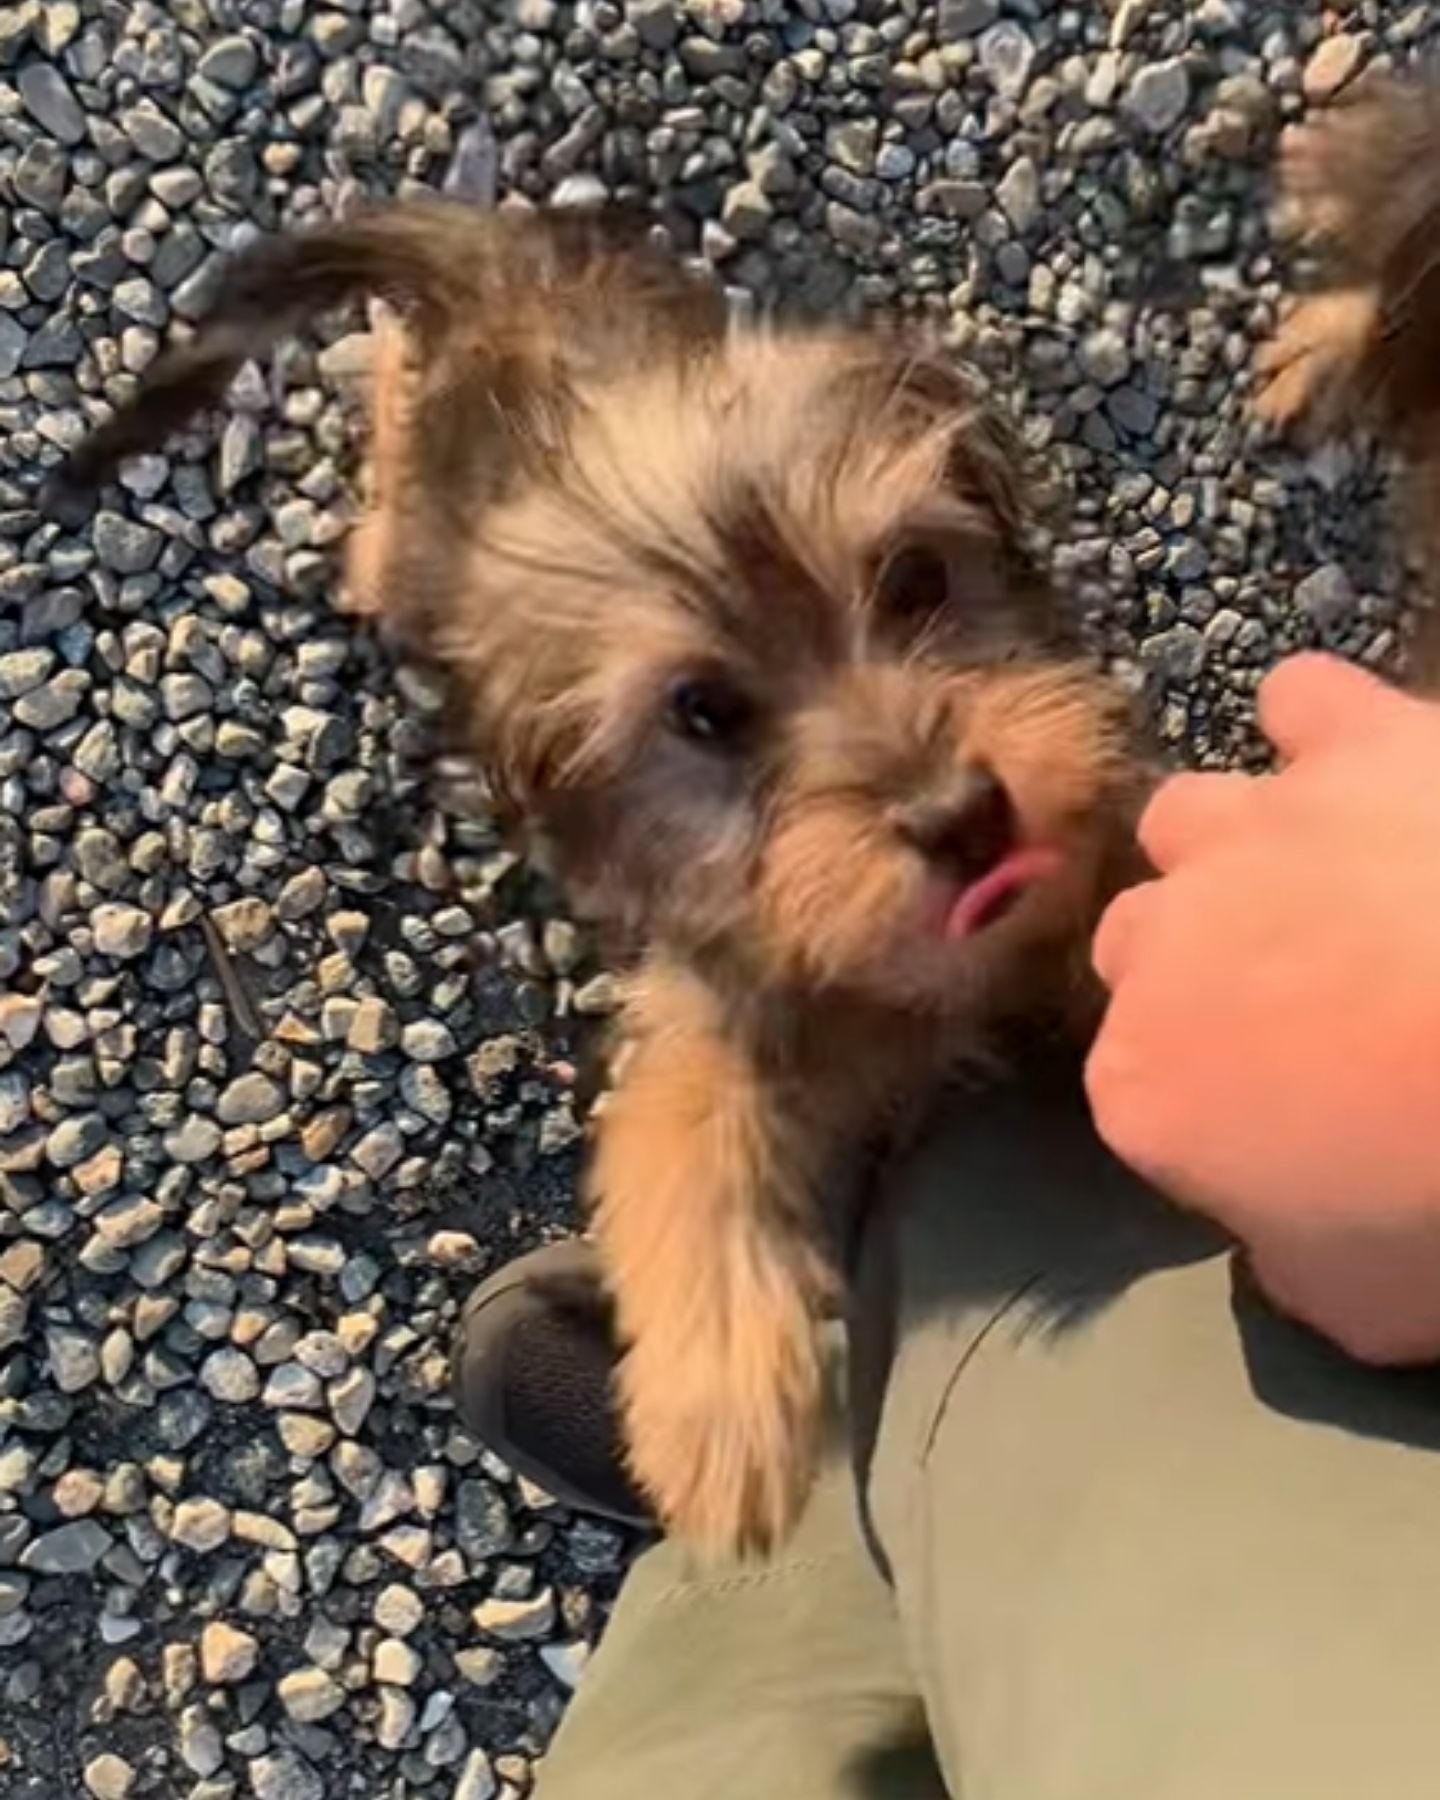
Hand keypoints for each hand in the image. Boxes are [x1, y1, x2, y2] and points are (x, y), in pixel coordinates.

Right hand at [1086, 654, 1439, 1363]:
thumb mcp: (1363, 1305)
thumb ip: (1290, 1262)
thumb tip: (1282, 1233)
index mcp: (1142, 1086)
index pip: (1140, 1096)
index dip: (1212, 1108)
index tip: (1291, 1132)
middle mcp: (1158, 946)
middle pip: (1140, 948)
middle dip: (1199, 974)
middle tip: (1309, 1013)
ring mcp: (1247, 830)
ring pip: (1186, 819)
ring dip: (1233, 852)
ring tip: (1323, 885)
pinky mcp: (1354, 742)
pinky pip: (1304, 701)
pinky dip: (1326, 731)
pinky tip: (1365, 765)